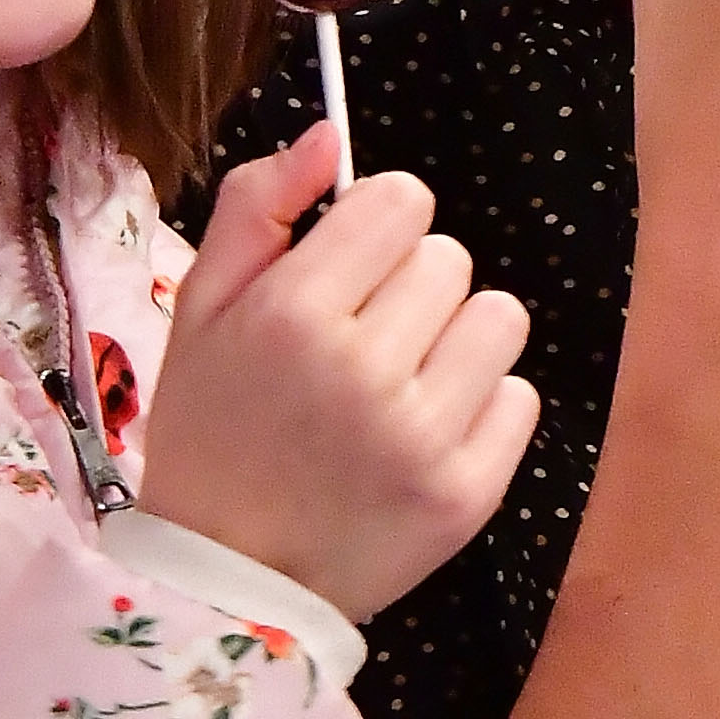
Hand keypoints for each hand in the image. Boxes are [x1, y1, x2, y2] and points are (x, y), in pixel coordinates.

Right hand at [138, 127, 538, 623]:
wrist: (227, 585)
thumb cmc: (212, 436)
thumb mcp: (200, 311)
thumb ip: (258, 209)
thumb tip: (329, 133)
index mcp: (292, 315)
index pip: (400, 201)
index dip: (375, 227)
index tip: (350, 269)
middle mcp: (363, 371)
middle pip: (450, 256)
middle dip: (409, 288)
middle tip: (361, 345)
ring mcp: (422, 438)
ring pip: (498, 318)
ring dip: (455, 340)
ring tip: (400, 386)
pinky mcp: (467, 494)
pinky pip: (519, 398)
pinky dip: (480, 409)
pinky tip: (423, 436)